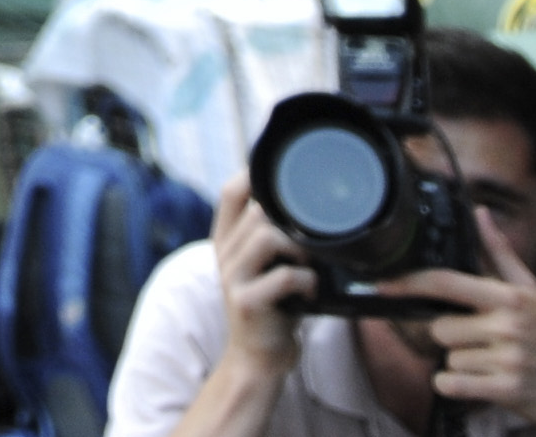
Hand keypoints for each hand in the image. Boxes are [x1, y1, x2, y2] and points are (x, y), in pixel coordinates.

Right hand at [208, 174, 314, 378]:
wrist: (257, 360)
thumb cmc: (272, 307)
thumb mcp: (262, 267)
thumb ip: (270, 237)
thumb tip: (308, 204)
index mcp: (226, 240)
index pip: (230, 192)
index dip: (254, 175)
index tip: (285, 177)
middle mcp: (224, 254)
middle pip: (258, 210)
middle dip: (292, 220)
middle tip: (311, 240)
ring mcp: (232, 278)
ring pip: (268, 236)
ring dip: (300, 248)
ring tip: (310, 264)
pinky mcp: (247, 303)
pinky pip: (284, 276)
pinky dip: (307, 280)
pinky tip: (310, 292)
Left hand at [393, 209, 535, 432]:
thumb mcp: (532, 291)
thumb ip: (500, 253)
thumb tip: (480, 213)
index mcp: (507, 297)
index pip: (447, 282)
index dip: (410, 283)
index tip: (383, 285)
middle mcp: (506, 324)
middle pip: (441, 328)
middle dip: (453, 337)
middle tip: (482, 342)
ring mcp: (508, 358)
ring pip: (448, 359)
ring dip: (463, 365)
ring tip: (493, 363)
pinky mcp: (507, 390)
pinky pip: (453, 385)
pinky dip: (456, 387)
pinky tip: (481, 383)